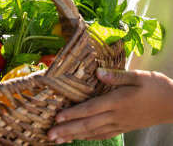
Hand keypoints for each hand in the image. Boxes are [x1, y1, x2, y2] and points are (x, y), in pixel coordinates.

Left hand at [48, 68, 172, 143]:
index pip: (90, 109)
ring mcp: (119, 123)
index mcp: (117, 101)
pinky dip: (89, 137)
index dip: (73, 113)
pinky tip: (81, 138)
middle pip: (88, 124)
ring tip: (59, 140)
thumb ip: (116, 75)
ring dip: (75, 135)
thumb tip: (98, 73)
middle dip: (67, 129)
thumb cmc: (155, 87)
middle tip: (50, 135)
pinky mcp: (123, 127)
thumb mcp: (138, 76)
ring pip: (93, 132)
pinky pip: (103, 135)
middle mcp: (116, 115)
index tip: (57, 117)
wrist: (172, 104)